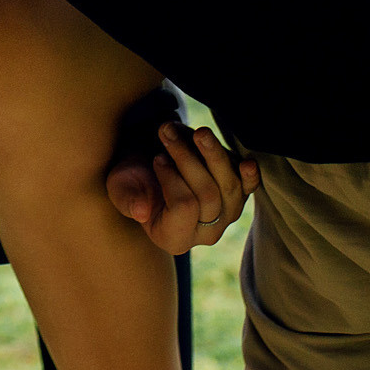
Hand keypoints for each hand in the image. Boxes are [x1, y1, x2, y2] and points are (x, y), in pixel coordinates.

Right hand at [104, 121, 260, 253]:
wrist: (149, 168)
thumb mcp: (120, 188)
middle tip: (167, 133)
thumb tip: (141, 210)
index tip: (157, 158)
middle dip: (188, 158)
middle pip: (208, 194)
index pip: (184, 207)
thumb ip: (128, 199)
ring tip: (198, 131)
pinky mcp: (237, 197)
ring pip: (229, 186)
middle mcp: (204, 233)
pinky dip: (249, 175)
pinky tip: (247, 161)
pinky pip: (248, 188)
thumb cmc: (132, 180)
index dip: (171, 178)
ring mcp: (224, 216)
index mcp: (173, 238)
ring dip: (214, 154)